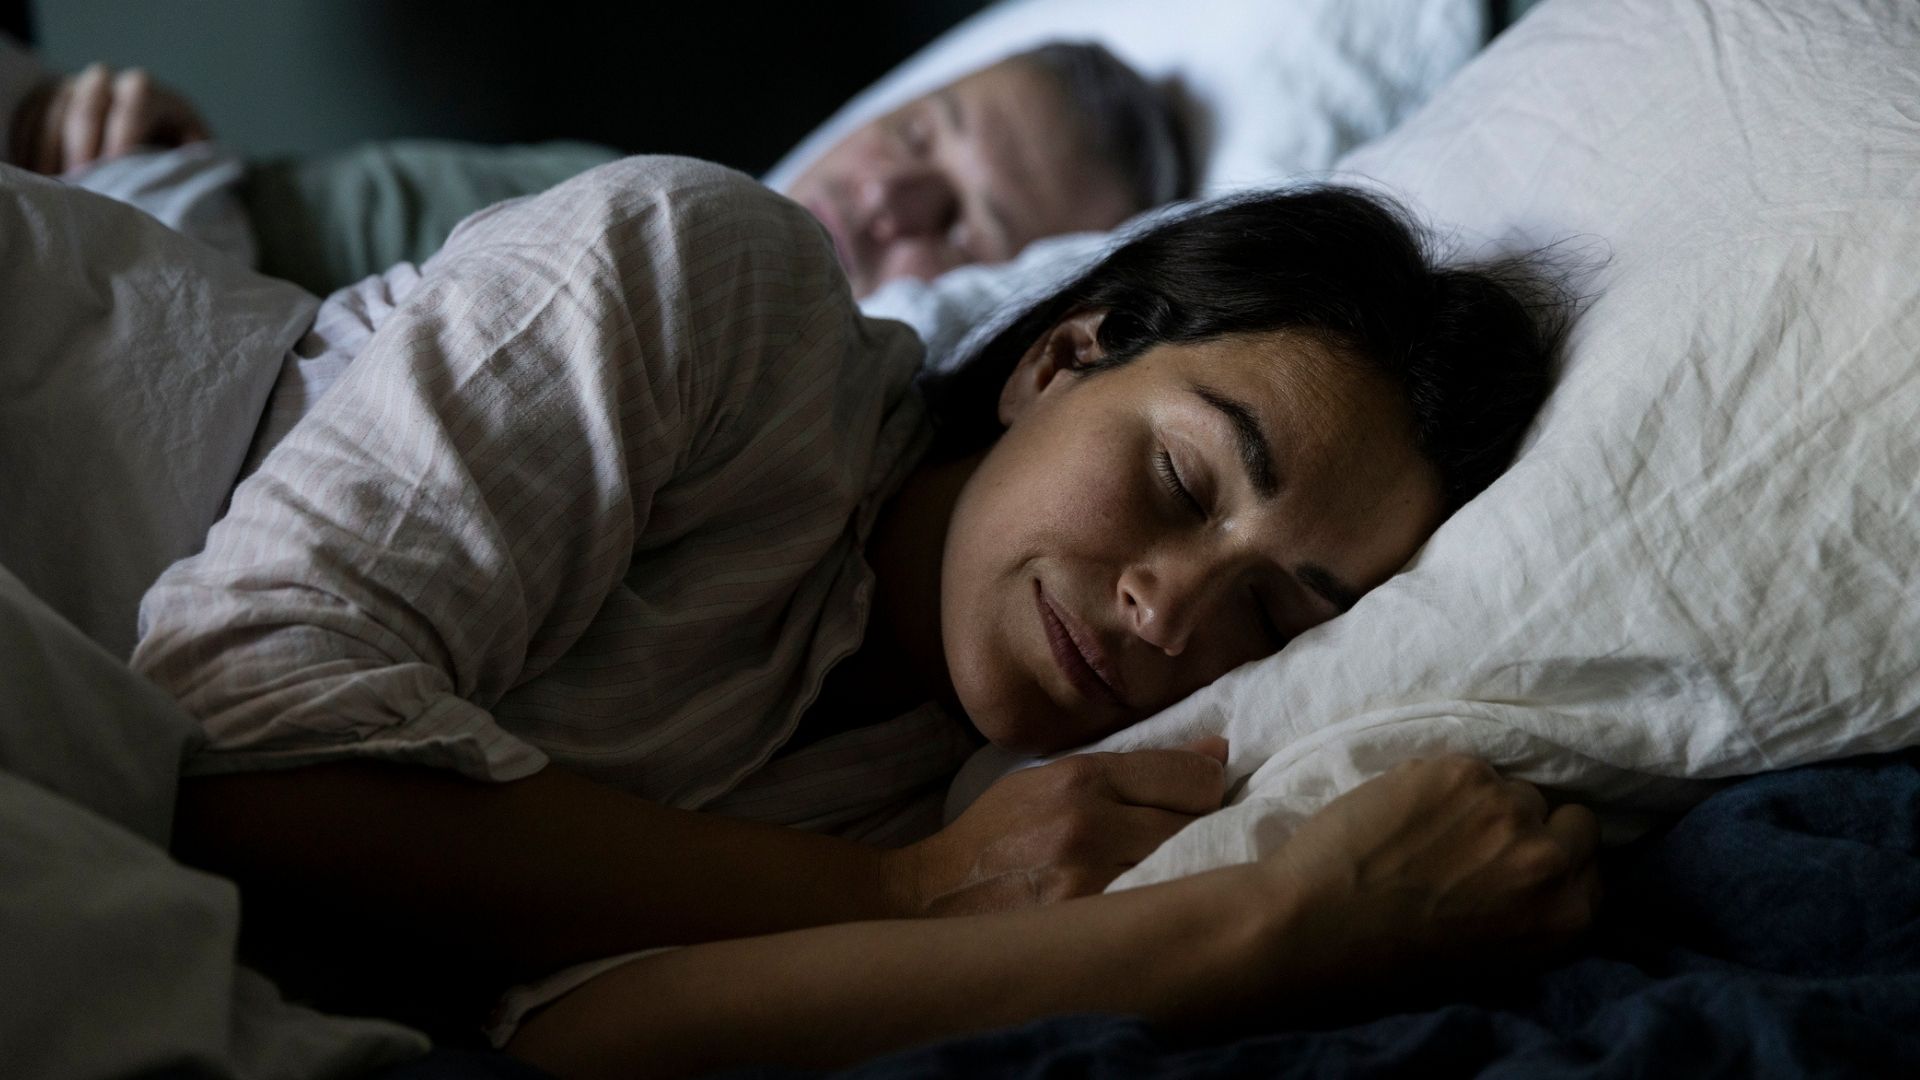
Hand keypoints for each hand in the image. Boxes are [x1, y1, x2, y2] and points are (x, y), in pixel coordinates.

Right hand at [11, 62, 210, 174]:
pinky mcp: (45, 99)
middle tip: (81, 183)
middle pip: (88, 106)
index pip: (135, 102)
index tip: (115, 170)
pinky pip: (29, 117)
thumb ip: (188, 161)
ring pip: (54, 112)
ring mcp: (72, 87)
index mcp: (149, 92)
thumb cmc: (171, 155)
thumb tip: (181, 176)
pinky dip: (30, 146)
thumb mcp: (190, 155)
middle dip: (83, 148)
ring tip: (59, 186)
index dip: (124, 136)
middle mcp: (107, 80)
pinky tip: (39, 174)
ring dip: (52, 152)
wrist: (143, 138)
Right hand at [897, 737, 1229, 915]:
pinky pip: (1154, 911)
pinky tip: (1154, 907)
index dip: (1207, 785)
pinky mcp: (1085, 928)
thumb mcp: (1053, 779)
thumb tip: (1216, 754)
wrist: (933, 896)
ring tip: (1174, 872)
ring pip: (1181, 871)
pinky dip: (1163, 907)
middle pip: (1193, 825)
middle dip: (1202, 828)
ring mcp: (1089, 883)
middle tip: (1191, 836)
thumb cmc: (997, 834)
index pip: (1188, 776)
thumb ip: (1133, 767)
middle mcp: (1088, 825)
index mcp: (1080, 778)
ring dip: (1187, 871)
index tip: (1205, 794)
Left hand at [1259, 755, 1599, 992]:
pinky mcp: (1463, 772)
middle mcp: (1551, 860)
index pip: (1591, 861)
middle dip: (1532, 825)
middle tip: (1479, 840)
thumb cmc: (1396, 953)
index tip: (1520, 860)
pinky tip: (1405, 811)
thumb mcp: (1497, 953)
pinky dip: (1439, 783)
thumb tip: (1550, 864)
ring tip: (1431, 830)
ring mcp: (1508, 810)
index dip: (1554, 856)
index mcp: (1569, 916)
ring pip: (1514, 788)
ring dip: (1482, 802)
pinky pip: (1467, 767)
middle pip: (1570, 817)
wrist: (1320, 924)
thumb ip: (1535, 905)